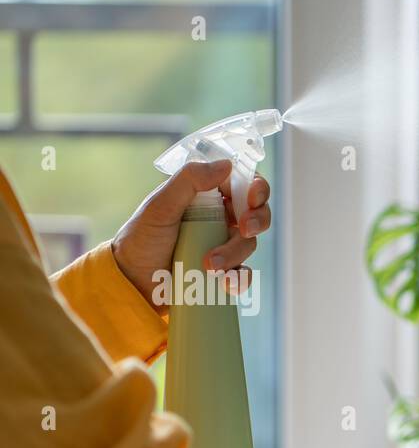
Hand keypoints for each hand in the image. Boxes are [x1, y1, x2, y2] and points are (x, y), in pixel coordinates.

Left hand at [111, 158, 272, 304]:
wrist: (132, 282)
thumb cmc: (141, 240)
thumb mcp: (160, 206)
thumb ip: (189, 181)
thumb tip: (226, 165)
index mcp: (206, 196)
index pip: (243, 184)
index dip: (257, 189)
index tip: (253, 200)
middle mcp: (219, 218)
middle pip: (256, 213)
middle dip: (258, 220)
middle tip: (245, 230)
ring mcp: (224, 245)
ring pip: (249, 245)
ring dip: (233, 255)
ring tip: (209, 266)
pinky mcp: (225, 272)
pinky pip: (244, 274)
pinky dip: (239, 279)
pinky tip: (224, 283)